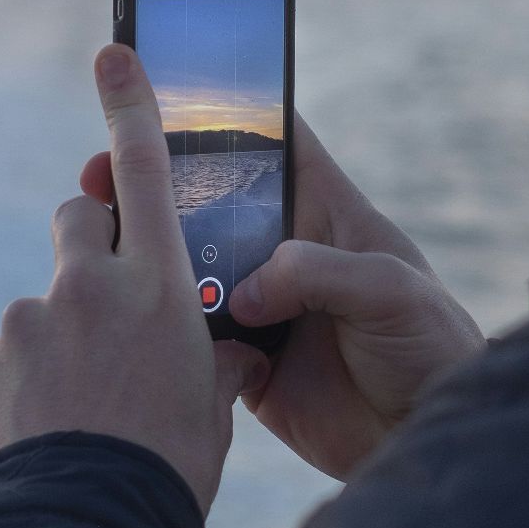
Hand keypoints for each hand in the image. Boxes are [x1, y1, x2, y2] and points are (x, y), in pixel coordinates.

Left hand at [0, 45, 266, 512]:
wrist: (85, 527)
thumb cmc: (169, 465)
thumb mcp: (213, 406)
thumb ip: (214, 359)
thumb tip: (226, 354)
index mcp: (159, 285)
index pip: (142, 171)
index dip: (130, 105)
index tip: (113, 51)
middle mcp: (88, 286)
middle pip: (78, 219)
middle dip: (93, 241)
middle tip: (112, 293)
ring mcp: (30, 321)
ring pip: (48, 300)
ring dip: (66, 331)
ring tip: (87, 401)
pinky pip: (16, 352)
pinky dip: (34, 377)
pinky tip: (55, 424)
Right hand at [80, 115, 484, 479]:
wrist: (424, 436)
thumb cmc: (430, 347)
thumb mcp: (390, 291)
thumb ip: (319, 274)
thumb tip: (246, 291)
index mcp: (329, 214)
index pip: (278, 144)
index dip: (230, 114)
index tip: (169, 90)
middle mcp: (289, 252)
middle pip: (214, 202)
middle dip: (159, 182)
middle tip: (100, 171)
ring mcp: (264, 306)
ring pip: (191, 267)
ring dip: (149, 254)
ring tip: (98, 237)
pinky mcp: (246, 362)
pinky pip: (193, 336)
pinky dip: (162, 325)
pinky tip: (124, 315)